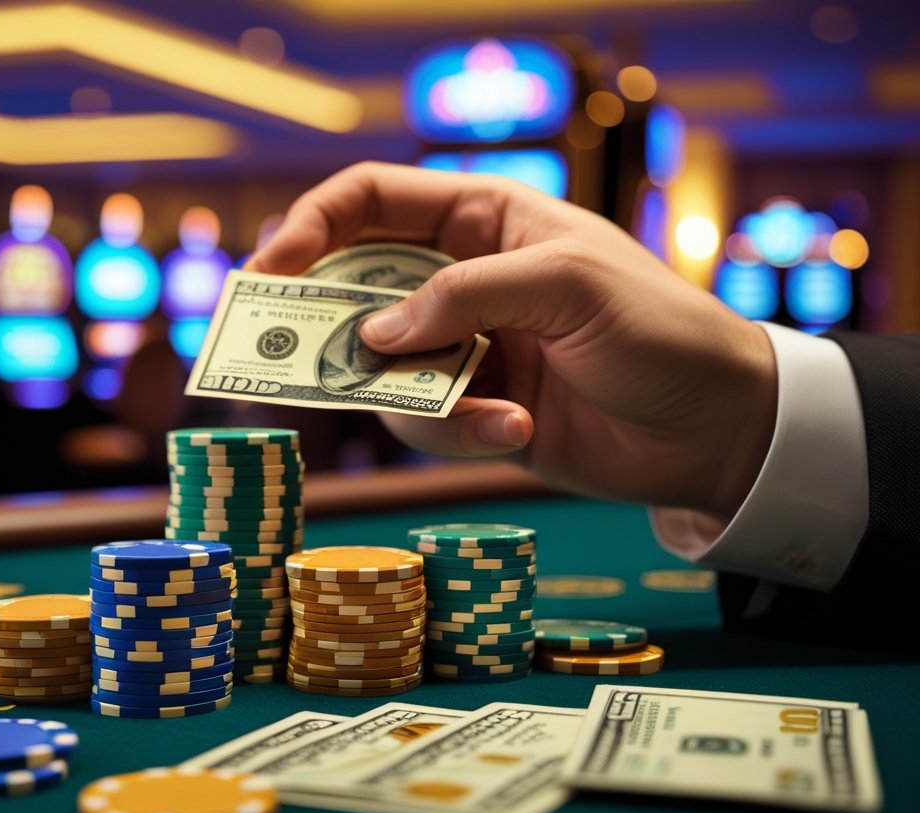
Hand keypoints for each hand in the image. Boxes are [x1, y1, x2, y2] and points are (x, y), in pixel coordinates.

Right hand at [250, 162, 776, 521]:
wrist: (717, 429)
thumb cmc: (659, 331)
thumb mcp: (568, 286)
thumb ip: (464, 297)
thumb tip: (372, 337)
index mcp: (483, 219)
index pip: (373, 201)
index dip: (313, 226)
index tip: (272, 270)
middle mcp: (462, 280)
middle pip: (356, 289)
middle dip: (322, 324)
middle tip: (278, 357)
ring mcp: (464, 348)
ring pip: (381, 371)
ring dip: (415, 398)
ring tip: (488, 414)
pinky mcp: (474, 410)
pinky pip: (425, 423)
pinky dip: (458, 433)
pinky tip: (514, 434)